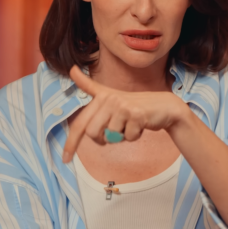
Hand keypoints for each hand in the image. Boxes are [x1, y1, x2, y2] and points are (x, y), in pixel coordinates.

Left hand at [62, 65, 187, 162]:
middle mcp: (109, 99)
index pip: (80, 122)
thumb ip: (90, 87)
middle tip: (115, 133)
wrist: (163, 106)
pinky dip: (134, 136)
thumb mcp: (111, 96)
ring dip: (122, 137)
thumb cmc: (135, 106)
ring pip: (111, 137)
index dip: (71, 142)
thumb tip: (71, 70)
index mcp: (100, 96)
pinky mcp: (135, 114)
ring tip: (130, 125)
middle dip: (102, 139)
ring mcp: (122, 106)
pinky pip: (128, 138)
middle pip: (92, 133)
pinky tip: (140, 125)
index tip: (64, 158)